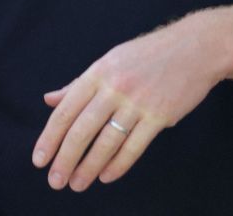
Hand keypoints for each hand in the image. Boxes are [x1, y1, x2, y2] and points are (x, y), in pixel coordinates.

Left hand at [33, 17, 221, 191]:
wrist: (194, 48)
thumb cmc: (147, 55)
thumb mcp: (109, 61)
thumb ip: (78, 84)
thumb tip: (49, 99)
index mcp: (97, 72)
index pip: (66, 110)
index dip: (50, 137)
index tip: (39, 159)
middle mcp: (114, 87)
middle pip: (83, 129)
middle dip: (65, 158)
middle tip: (55, 180)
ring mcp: (137, 102)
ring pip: (107, 142)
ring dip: (89, 167)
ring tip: (77, 184)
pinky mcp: (159, 116)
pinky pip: (134, 146)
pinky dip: (118, 165)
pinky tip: (105, 176)